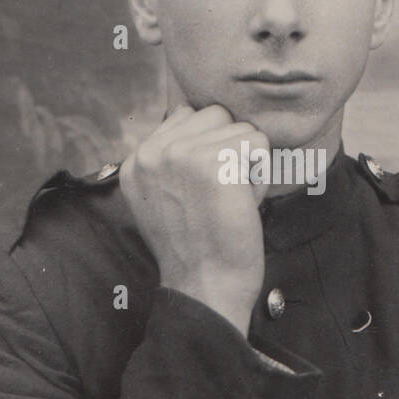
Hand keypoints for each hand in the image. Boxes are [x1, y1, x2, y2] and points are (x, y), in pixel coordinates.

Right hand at [119, 105, 269, 336]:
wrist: (205, 285)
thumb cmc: (196, 247)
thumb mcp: (161, 198)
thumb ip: (168, 159)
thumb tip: (187, 112)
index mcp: (136, 161)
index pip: (185, 115)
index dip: (209, 145)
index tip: (204, 186)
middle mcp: (152, 153)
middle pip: (214, 114)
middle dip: (229, 147)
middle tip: (221, 191)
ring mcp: (181, 155)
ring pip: (239, 128)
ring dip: (247, 162)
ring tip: (231, 197)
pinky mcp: (214, 164)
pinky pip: (258, 143)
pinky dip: (261, 172)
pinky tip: (243, 200)